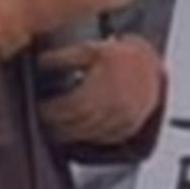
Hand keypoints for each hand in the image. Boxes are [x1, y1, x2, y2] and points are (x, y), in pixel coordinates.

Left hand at [39, 36, 164, 145]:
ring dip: (70, 134)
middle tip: (42, 123)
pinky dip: (89, 137)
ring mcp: (123, 120)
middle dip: (57, 125)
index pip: (69, 107)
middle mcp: (114, 107)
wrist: (150, 65)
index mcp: (102, 88)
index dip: (51, 111)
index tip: (39, 109)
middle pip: (77, 124)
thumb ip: (63, 57)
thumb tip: (40, 62)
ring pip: (90, 134)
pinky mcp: (129, 127)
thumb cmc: (119, 56)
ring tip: (55, 129)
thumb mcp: (90, 50)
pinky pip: (105, 138)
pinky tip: (78, 132)